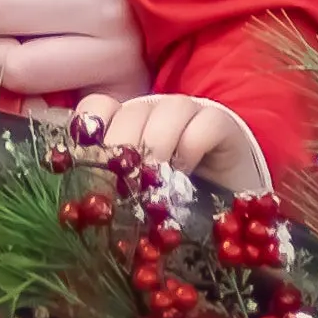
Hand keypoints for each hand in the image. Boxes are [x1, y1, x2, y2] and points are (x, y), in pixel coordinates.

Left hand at [77, 91, 268, 199]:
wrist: (234, 209)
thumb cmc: (175, 206)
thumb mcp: (137, 200)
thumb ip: (113, 193)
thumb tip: (83, 210)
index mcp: (126, 126)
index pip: (97, 107)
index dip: (90, 129)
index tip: (87, 161)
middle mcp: (155, 113)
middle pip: (131, 112)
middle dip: (123, 148)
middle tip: (121, 186)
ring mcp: (190, 113)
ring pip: (167, 110)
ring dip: (157, 146)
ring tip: (154, 182)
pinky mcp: (222, 124)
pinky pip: (204, 124)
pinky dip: (191, 148)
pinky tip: (185, 176)